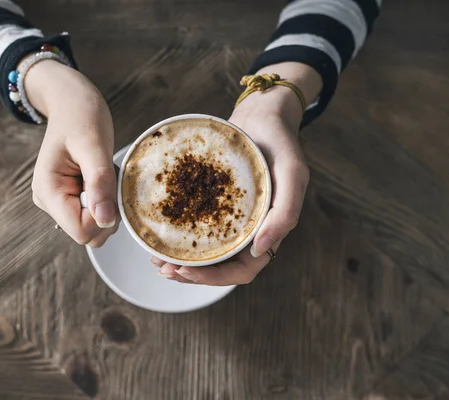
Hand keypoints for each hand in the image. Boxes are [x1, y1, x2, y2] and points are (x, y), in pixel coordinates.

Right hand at [27, 60, 118, 245]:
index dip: (103, 217)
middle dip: (107, 211)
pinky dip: (105, 198)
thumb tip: (105, 220)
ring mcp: (58, 200)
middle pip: (88, 233)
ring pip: (94, 225)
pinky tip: (99, 176)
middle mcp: (49, 201)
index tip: (108, 188)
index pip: (81, 231)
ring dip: (108, 203)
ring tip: (101, 173)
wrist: (71, 100)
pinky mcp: (70, 197)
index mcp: (48, 191)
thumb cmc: (81, 116)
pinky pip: (95, 212)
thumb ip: (99, 183)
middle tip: (106, 178)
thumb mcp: (94, 146)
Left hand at [153, 62, 321, 284]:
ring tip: (156, 259)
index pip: (243, 269)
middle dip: (190, 273)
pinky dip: (178, 235)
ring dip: (181, 260)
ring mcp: (229, 218)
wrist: (262, 115)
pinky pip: (195, 226)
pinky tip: (159, 233)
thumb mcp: (292, 173)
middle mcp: (247, 230)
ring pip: (205, 252)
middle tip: (163, 268)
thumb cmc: (281, 142)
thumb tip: (259, 251)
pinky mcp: (213, 203)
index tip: (185, 271)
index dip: (214, 278)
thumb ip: (285, 213)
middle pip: (219, 267)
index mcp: (268, 231)